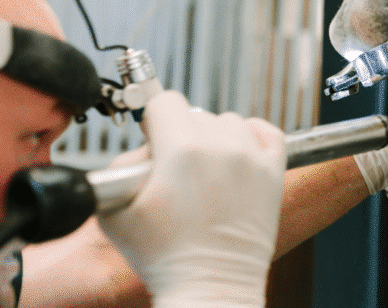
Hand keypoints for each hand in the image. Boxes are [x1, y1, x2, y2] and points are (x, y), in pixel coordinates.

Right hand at [98, 92, 285, 307]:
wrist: (210, 284)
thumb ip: (122, 163)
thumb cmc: (165, 256)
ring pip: (229, 122)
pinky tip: (238, 150)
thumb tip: (146, 145)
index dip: (153, 119)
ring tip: (205, 168)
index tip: (152, 137)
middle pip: (195, 113)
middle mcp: (222, 148)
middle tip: (175, 165)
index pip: (164, 102)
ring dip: (215, 137)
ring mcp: (252, 159)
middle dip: (180, 133)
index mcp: (183, 151)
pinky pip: (268, 131)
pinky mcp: (273, 173)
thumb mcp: (114, 208)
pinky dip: (253, 135)